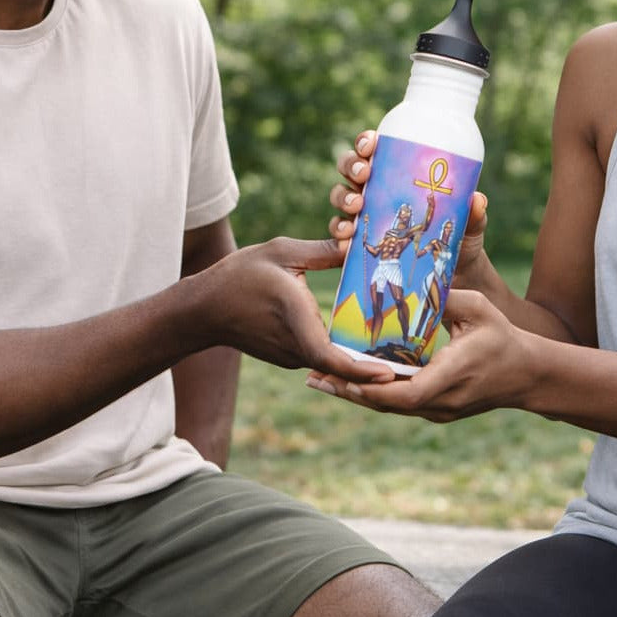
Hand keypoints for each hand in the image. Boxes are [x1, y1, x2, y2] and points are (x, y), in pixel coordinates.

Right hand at [186, 236, 393, 381]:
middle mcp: (295, 346)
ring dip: (359, 357)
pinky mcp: (287, 356)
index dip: (360, 370)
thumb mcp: (282, 252)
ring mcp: (290, 356)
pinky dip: (341, 351)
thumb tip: (357, 243)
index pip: (331, 357)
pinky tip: (364, 338)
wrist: (203, 309)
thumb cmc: (239, 276)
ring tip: (398, 349)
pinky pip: (320, 355)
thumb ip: (322, 250)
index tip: (388, 374)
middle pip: (341, 364)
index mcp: (296, 321)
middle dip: (375, 366)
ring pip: (332, 361)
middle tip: (412, 362)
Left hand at [305, 288, 536, 421]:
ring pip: (389, 408)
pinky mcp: (437, 410)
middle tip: (313, 378)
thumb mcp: (478, 308)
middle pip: (387, 405)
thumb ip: (444, 298)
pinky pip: (399, 405)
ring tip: (320, 381)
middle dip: (348, 392)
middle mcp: (441, 401)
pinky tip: (349, 382)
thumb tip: (409, 283)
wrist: (528, 375)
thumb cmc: (503, 337)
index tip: (342, 374)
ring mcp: (439, 411)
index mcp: (451, 376)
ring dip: (355, 395)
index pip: (406, 393)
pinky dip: (373, 394)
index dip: (372, 388)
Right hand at [328, 130, 489, 277]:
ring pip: (340, 197)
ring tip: (356, 207)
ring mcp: (365, 217)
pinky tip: (346, 243)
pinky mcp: (360, 244)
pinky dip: (338, 237)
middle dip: (352, 166)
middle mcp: (376, 191)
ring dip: (343, 198)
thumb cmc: (460, 239)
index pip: (375, 150)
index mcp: (398, 175)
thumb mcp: (470, 223)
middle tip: (364, 174)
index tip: (371, 144)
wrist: (454, 275)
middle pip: (350, 168)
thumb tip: (477, 199)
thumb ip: (474, 213)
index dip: (366, 142)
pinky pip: (339, 236)